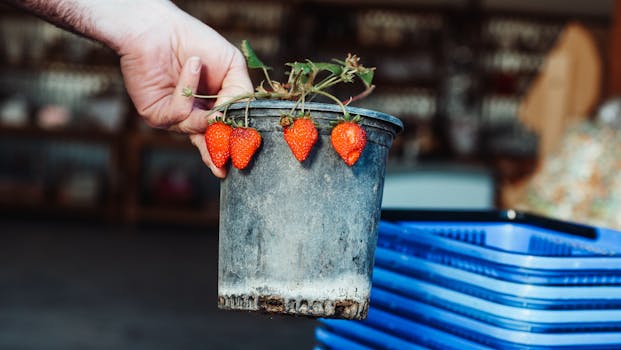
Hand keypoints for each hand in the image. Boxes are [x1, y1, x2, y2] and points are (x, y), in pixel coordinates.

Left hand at [115, 3, 252, 177]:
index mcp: (213, 108)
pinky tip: (192, 66)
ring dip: (206, 110)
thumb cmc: (196, 42)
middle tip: (232, 160)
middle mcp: (194, 117)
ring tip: (207, 81)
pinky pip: (179, 114)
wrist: (160, 29)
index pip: (225, 132)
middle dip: (221, 149)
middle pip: (210, 143)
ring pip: (196, 130)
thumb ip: (241, 95)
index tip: (244, 156)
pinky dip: (187, 90)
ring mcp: (174, 118)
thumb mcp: (233, 67)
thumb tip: (233, 119)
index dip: (234, 143)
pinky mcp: (156, 115)